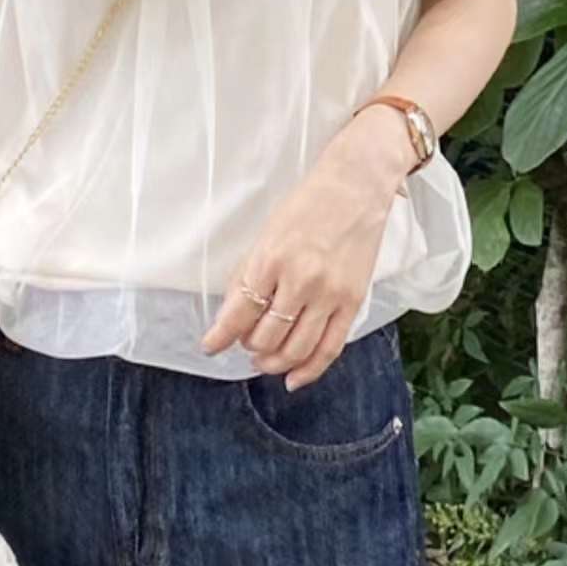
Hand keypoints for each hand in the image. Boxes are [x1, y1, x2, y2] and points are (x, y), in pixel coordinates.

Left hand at [199, 118, 409, 389]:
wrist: (356, 187)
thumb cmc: (308, 204)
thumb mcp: (268, 232)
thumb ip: (251, 273)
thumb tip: (233, 313)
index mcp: (271, 259)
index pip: (239, 313)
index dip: (220, 336)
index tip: (210, 347)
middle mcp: (300, 281)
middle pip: (267, 337)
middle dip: (250, 348)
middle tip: (244, 346)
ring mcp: (329, 294)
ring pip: (296, 349)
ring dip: (274, 363)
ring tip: (264, 361)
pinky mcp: (352, 302)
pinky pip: (330, 348)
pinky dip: (309, 370)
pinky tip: (294, 378)